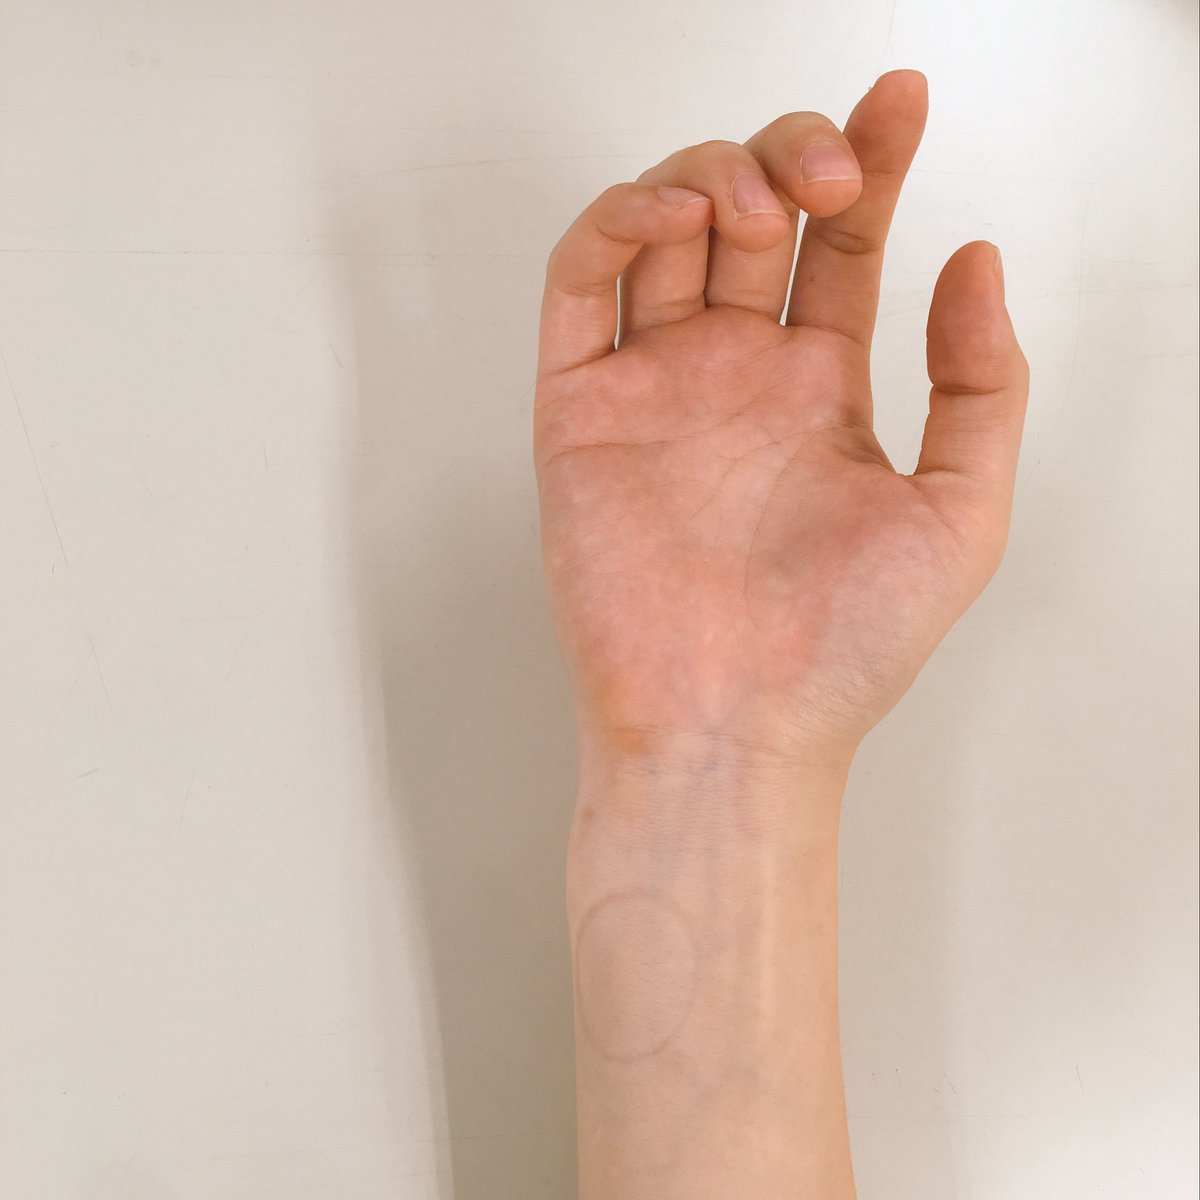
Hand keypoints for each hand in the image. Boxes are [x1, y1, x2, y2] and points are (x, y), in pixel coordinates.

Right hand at [534, 71, 1027, 778]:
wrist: (732, 726)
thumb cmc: (841, 650)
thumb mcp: (961, 515)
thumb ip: (981, 387)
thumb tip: (973, 261)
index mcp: (819, 393)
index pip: (846, 247)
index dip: (876, 160)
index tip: (905, 99)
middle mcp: (735, 376)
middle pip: (754, 216)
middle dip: (792, 159)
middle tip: (827, 176)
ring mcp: (653, 386)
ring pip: (663, 230)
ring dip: (708, 178)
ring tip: (754, 210)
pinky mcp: (579, 409)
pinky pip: (579, 287)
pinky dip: (612, 227)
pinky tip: (665, 217)